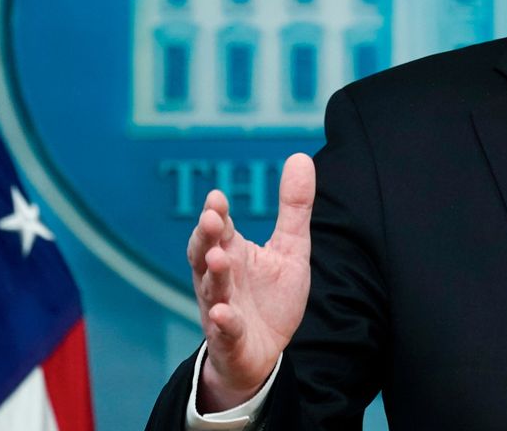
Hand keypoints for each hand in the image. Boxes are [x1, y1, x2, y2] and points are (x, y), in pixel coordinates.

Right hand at [187, 153, 315, 410]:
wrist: (264, 351)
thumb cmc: (271, 296)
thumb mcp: (291, 247)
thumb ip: (294, 207)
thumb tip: (300, 156)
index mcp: (233, 253)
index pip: (220, 229)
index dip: (217, 214)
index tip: (217, 197)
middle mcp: (221, 278)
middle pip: (206, 253)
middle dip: (207, 237)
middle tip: (211, 218)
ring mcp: (222, 308)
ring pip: (213, 289)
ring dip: (215, 274)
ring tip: (219, 258)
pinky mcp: (231, 338)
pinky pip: (225, 330)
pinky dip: (223, 322)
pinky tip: (224, 314)